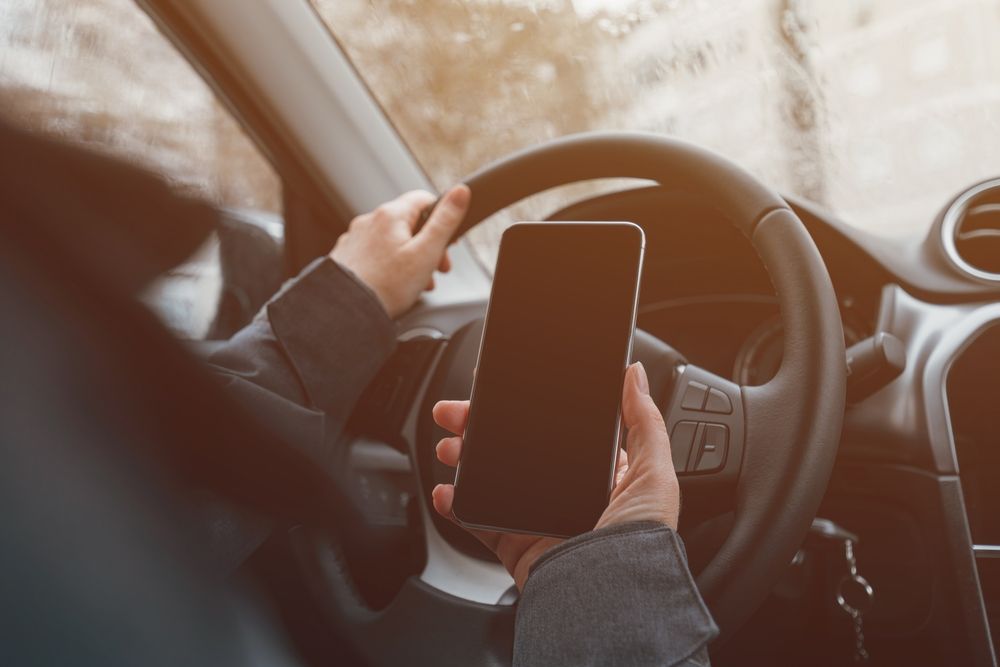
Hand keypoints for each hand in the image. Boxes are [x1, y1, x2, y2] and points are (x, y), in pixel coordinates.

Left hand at [330, 184, 470, 317]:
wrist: (348, 311)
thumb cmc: (387, 286)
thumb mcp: (426, 252)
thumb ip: (445, 221)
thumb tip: (460, 192)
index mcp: (390, 215)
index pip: (424, 199)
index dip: (442, 218)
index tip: (447, 241)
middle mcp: (368, 221)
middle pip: (408, 223)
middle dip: (427, 245)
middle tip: (435, 269)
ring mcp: (354, 239)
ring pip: (391, 241)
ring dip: (409, 258)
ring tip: (415, 283)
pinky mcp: (345, 257)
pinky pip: (374, 255)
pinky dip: (388, 267)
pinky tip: (392, 285)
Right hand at [431, 362, 679, 589]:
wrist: (612, 597)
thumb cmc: (642, 542)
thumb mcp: (654, 474)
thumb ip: (644, 422)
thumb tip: (635, 375)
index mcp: (600, 477)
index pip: (556, 432)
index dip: (526, 411)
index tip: (500, 392)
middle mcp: (567, 498)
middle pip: (515, 452)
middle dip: (482, 429)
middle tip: (458, 413)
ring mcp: (538, 522)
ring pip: (492, 482)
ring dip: (465, 461)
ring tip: (449, 448)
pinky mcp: (517, 548)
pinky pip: (479, 523)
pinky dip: (457, 507)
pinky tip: (446, 491)